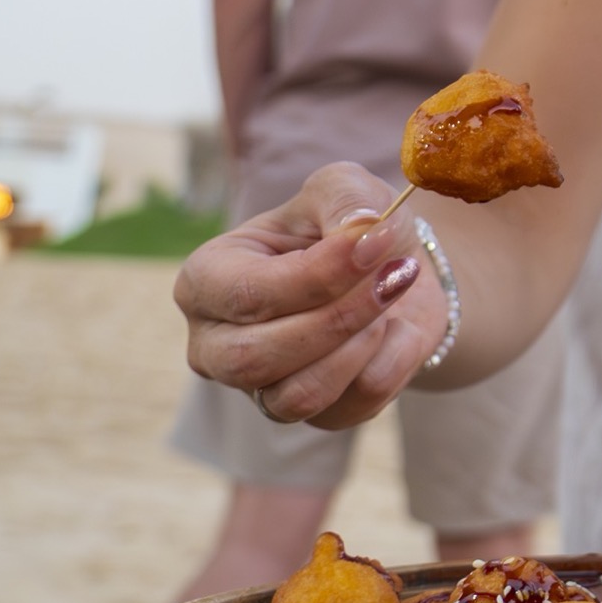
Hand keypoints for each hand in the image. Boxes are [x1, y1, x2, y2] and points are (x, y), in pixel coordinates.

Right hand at [173, 164, 444, 431]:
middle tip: (396, 274)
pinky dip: (391, 363)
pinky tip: (396, 328)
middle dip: (339, 317)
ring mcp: (259, 388)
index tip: (375, 244)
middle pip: (256, 357)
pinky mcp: (311, 415)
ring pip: (301, 395)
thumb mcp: (345, 187)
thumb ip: (346, 199)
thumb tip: (361, 229)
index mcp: (205, 280)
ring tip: (392, 294)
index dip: (318, 275)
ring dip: (363, 344)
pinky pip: (352, 407)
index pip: (248, 295)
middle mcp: (216, 344)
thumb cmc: (351, 226)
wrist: (395, 270)